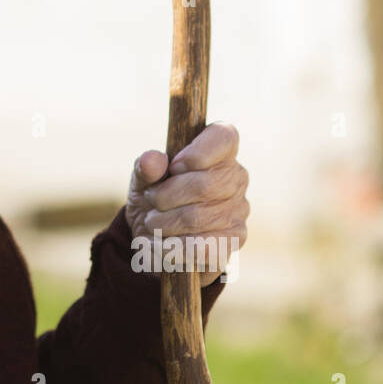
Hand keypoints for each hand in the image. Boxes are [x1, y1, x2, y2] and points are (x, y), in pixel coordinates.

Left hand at [123, 122, 248, 286]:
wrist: (156, 236)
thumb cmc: (154, 197)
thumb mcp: (143, 178)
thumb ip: (146, 166)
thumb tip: (152, 160)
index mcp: (218, 151)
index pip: (224, 137)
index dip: (199, 151)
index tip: (174, 166)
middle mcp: (236, 177)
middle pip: (205, 184)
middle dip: (166, 195)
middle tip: (151, 199)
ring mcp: (239, 210)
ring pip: (198, 217)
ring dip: (164, 222)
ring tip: (153, 222)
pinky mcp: (234, 240)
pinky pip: (202, 246)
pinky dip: (172, 247)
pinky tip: (160, 243)